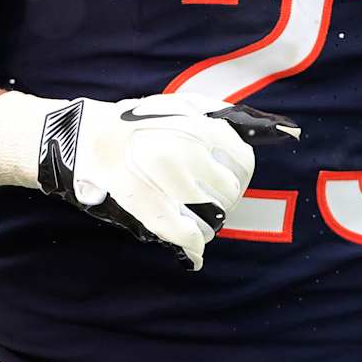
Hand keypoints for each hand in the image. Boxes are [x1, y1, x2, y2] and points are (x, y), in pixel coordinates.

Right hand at [0, 90, 298, 271]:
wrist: (81, 140)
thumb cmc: (133, 123)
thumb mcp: (180, 105)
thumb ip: (221, 118)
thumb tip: (279, 129)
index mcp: (199, 125)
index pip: (244, 161)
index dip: (238, 177)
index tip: (225, 182)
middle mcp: (188, 151)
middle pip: (229, 193)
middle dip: (222, 203)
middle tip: (203, 203)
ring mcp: (168, 182)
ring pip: (212, 218)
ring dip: (208, 226)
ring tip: (193, 222)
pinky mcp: (149, 209)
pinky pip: (188, 238)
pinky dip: (195, 250)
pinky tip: (194, 255)